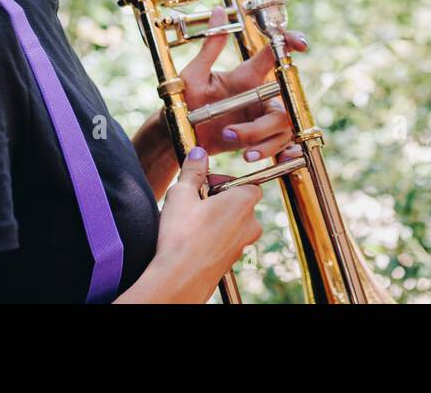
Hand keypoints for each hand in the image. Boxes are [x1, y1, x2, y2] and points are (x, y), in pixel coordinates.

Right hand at [117, 147, 261, 302]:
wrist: (179, 278)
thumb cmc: (182, 234)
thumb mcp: (182, 194)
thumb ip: (193, 170)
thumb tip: (199, 153)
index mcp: (244, 202)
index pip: (249, 183)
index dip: (225, 181)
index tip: (205, 185)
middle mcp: (251, 224)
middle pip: (241, 203)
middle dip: (220, 199)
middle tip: (195, 202)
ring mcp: (243, 245)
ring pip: (234, 224)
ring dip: (216, 219)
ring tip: (191, 222)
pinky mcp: (232, 261)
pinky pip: (226, 241)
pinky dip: (213, 237)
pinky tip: (192, 240)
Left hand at [149, 6, 307, 164]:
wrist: (177, 136)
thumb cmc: (184, 102)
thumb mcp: (194, 74)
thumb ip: (211, 46)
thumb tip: (220, 11)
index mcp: (246, 76)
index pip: (274, 54)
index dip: (290, 43)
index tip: (301, 44)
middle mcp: (259, 95)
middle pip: (282, 104)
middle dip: (261, 123)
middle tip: (230, 132)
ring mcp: (261, 117)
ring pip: (282, 127)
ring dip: (262, 140)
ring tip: (239, 150)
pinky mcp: (261, 138)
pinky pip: (281, 145)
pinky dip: (275, 151)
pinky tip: (262, 158)